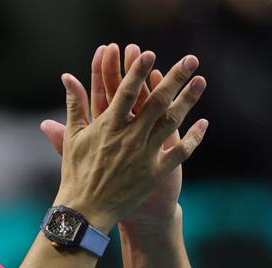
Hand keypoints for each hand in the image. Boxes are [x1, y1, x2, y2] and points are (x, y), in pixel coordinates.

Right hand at [40, 44, 207, 232]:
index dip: (137, 71)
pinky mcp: (156, 172)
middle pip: (156, 102)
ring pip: (172, 122)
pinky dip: (193, 137)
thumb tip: (68, 77)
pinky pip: (180, 152)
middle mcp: (129, 137)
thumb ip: (74, 104)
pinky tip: (203, 123)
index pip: (126, 92)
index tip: (149, 52)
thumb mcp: (73, 136)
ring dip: (188, 100)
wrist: (86, 210)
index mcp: (107, 127)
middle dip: (175, 78)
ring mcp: (144, 155)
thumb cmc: (76, 171)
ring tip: (201, 81)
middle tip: (190, 60)